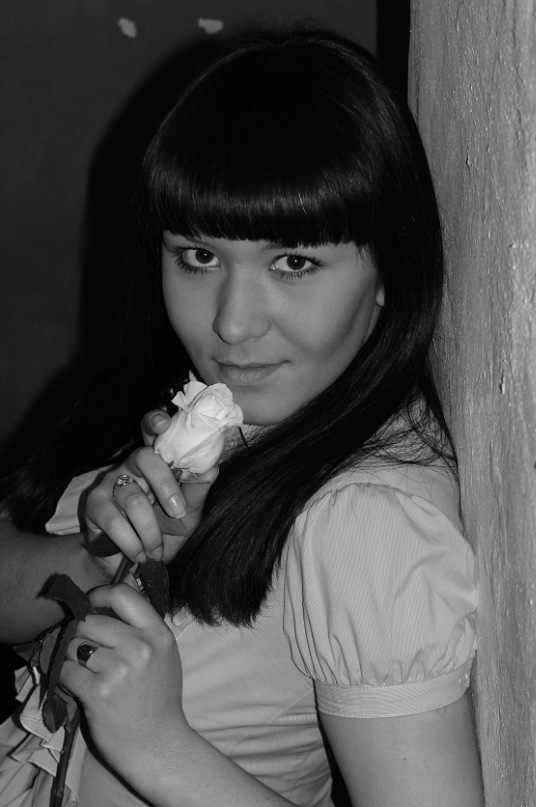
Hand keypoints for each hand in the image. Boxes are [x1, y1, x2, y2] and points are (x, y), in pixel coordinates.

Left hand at [60, 584, 186, 779]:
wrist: (158, 746)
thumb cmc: (159, 698)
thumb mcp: (164, 652)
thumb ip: (143, 622)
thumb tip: (119, 587)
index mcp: (158, 633)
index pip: (122, 593)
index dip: (99, 595)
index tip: (92, 606)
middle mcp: (140, 647)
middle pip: (90, 620)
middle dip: (83, 634)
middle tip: (89, 651)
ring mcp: (119, 669)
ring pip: (74, 644)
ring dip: (73, 657)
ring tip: (88, 671)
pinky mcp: (97, 692)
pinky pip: (65, 669)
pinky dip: (66, 676)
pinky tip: (80, 686)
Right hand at [85, 410, 217, 577]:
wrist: (133, 564)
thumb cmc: (164, 531)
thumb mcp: (187, 514)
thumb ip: (196, 490)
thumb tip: (211, 466)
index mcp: (157, 463)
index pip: (152, 433)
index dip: (154, 422)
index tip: (163, 423)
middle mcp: (131, 466)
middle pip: (144, 458)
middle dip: (165, 486)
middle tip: (178, 514)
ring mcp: (110, 483)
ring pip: (133, 498)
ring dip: (150, 531)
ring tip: (155, 550)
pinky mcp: (95, 505)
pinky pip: (114, 520)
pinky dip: (131, 542)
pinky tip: (138, 553)